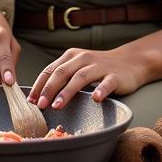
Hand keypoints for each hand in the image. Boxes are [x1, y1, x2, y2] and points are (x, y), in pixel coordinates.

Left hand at [28, 47, 146, 110]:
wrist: (130, 62)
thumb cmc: (99, 68)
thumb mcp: (78, 68)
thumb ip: (62, 77)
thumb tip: (40, 96)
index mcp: (71, 56)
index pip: (50, 70)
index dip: (39, 85)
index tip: (30, 100)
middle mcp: (83, 58)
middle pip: (62, 72)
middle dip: (49, 89)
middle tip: (40, 105)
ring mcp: (100, 66)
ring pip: (80, 77)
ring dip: (67, 92)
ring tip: (57, 105)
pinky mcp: (115, 75)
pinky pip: (107, 83)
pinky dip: (101, 90)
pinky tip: (96, 99)